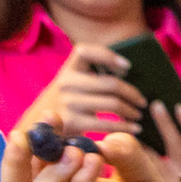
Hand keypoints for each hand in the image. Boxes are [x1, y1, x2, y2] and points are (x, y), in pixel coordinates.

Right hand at [5, 129, 180, 181]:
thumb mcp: (143, 172)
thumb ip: (125, 153)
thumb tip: (103, 140)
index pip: (31, 167)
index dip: (34, 140)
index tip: (52, 116)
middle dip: (17, 157)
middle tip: (37, 134)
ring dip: (48, 171)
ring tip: (76, 152)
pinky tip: (94, 163)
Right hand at [12, 43, 143, 143]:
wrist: (38, 130)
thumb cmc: (63, 106)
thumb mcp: (69, 86)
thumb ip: (88, 78)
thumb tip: (124, 74)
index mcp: (67, 70)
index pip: (85, 51)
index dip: (108, 55)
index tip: (128, 67)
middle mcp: (66, 83)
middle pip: (111, 83)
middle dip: (132, 93)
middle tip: (142, 101)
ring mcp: (69, 103)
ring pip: (113, 103)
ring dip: (132, 111)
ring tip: (138, 115)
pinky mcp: (73, 122)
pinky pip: (108, 124)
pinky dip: (126, 127)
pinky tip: (135, 129)